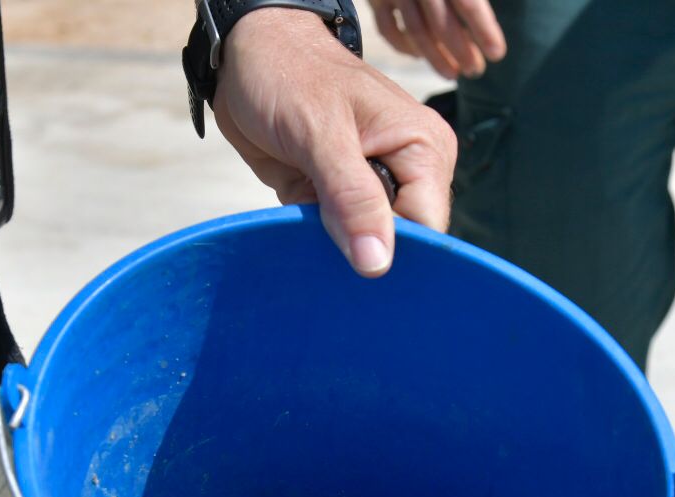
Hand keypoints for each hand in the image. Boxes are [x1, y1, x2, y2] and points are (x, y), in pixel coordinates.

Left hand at [211, 8, 455, 277]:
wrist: (246, 55)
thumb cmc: (288, 76)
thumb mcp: (320, 134)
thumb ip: (352, 199)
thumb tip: (378, 264)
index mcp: (423, 150)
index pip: (428, 228)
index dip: (395, 251)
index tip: (355, 263)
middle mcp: (407, 172)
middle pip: (400, 243)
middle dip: (362, 250)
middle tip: (321, 233)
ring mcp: (373, 188)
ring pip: (365, 246)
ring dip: (333, 246)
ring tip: (305, 219)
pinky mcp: (339, 199)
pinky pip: (335, 239)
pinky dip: (314, 238)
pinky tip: (298, 222)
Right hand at [368, 0, 505, 78]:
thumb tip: (490, 20)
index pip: (469, 4)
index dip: (484, 31)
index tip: (497, 53)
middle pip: (443, 24)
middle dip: (462, 52)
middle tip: (476, 71)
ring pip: (416, 33)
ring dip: (436, 58)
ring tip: (453, 73)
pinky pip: (389, 30)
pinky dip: (404, 47)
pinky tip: (420, 56)